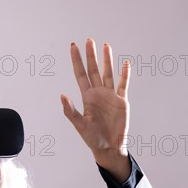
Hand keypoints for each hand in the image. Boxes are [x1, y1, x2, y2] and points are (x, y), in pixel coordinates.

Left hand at [61, 38, 131, 181]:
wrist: (109, 147)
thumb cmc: (93, 138)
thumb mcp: (80, 125)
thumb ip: (71, 111)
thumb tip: (62, 96)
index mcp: (87, 97)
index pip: (80, 74)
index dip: (76, 60)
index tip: (73, 46)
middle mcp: (98, 93)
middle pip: (94, 70)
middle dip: (91, 55)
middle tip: (89, 40)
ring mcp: (110, 96)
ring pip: (108, 73)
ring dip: (107, 60)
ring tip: (106, 46)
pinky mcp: (122, 101)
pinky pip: (123, 84)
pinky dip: (125, 74)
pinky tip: (125, 64)